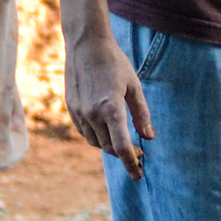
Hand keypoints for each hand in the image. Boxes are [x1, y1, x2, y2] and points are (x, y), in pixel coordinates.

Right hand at [66, 28, 152, 175]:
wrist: (86, 45)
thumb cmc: (115, 63)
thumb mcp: (135, 87)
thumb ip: (142, 114)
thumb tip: (149, 136)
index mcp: (112, 109)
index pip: (121, 147)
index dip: (131, 163)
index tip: (139, 174)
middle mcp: (93, 114)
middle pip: (109, 148)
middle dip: (124, 155)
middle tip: (139, 153)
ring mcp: (79, 112)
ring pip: (95, 142)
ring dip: (110, 147)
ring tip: (124, 142)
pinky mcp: (72, 108)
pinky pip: (85, 132)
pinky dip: (97, 137)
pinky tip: (107, 130)